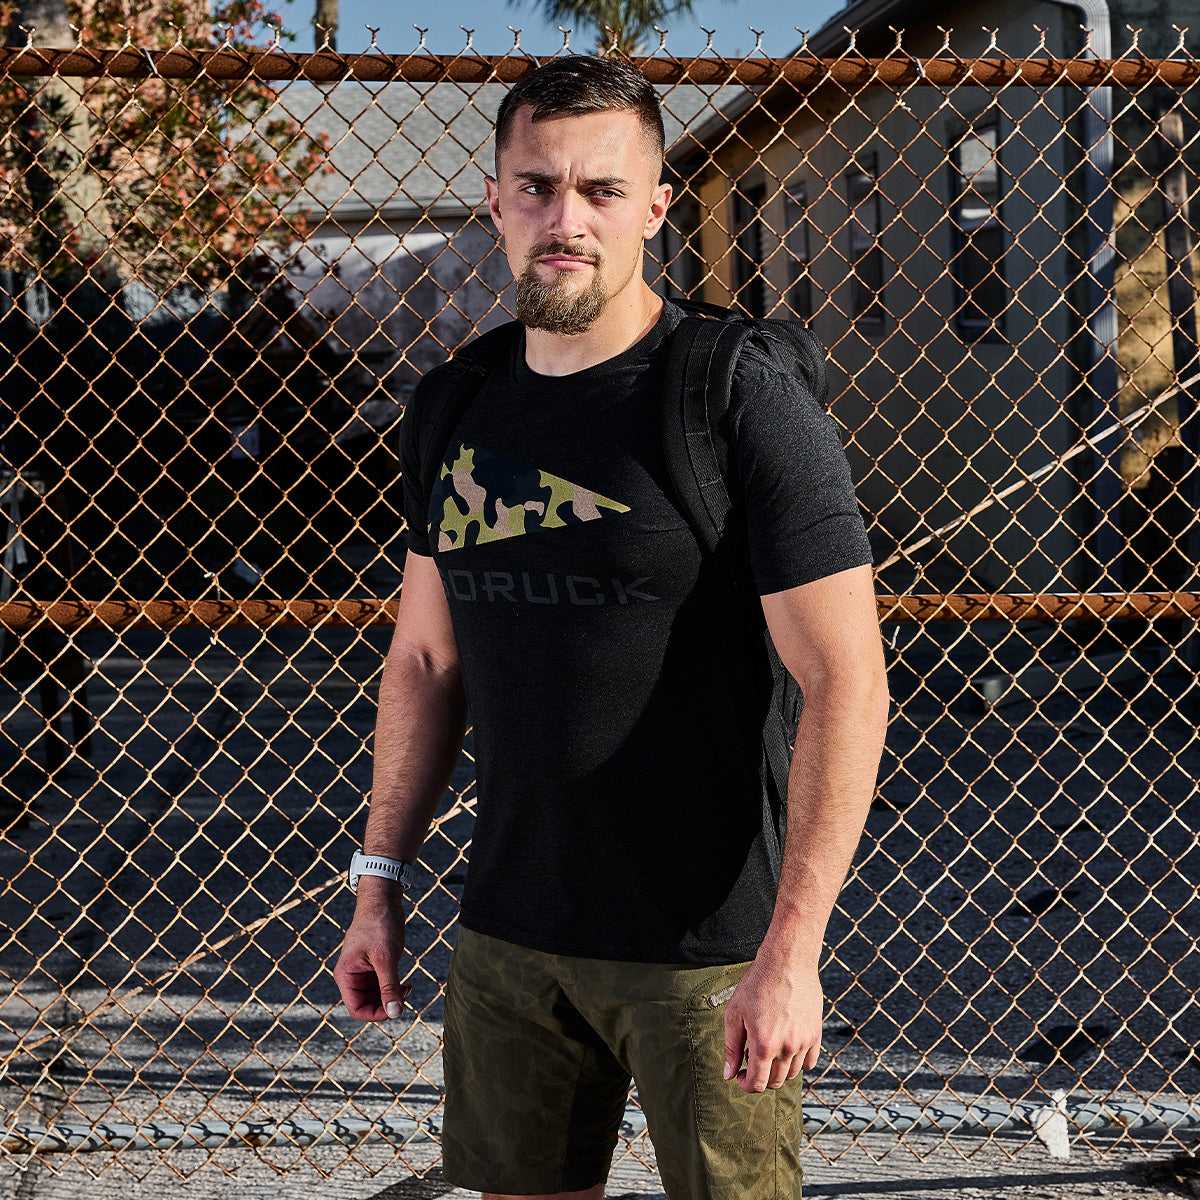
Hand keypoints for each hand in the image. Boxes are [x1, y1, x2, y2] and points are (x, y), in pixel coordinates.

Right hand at [333, 885, 410, 1020]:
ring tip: (408, 986)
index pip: (357, 1009)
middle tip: (406, 992)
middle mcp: (351, 976)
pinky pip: (381, 985)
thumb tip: (395, 1014)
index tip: (396, 1008)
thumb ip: (389, 986)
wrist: (383, 899)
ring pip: (376, 996)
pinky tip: (406, 983)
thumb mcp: (386, 958)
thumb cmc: (380, 924)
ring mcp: (362, 971)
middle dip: (387, 1003)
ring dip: (392, 995)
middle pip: (367, 1004)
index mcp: (346, 975)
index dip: (376, 1014)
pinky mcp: (373, 966)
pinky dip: (393, 987)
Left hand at [722, 948, 822, 1092]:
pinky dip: (798, 1062)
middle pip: (775, 1082)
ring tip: (768, 1050)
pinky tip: (786, 1048)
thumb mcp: (735, 1013)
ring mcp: (804, 1042)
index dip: (746, 1085)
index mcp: (764, 1044)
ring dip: (778, 1070)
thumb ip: (731, 1047)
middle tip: (751, 1062)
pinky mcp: (816, 1034)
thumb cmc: (757, 984)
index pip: (757, 1084)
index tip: (741, 1076)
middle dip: (760, 1078)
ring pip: (792, 1073)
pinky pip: (810, 1062)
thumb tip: (729, 1074)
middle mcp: (786, 1048)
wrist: (787, 962)